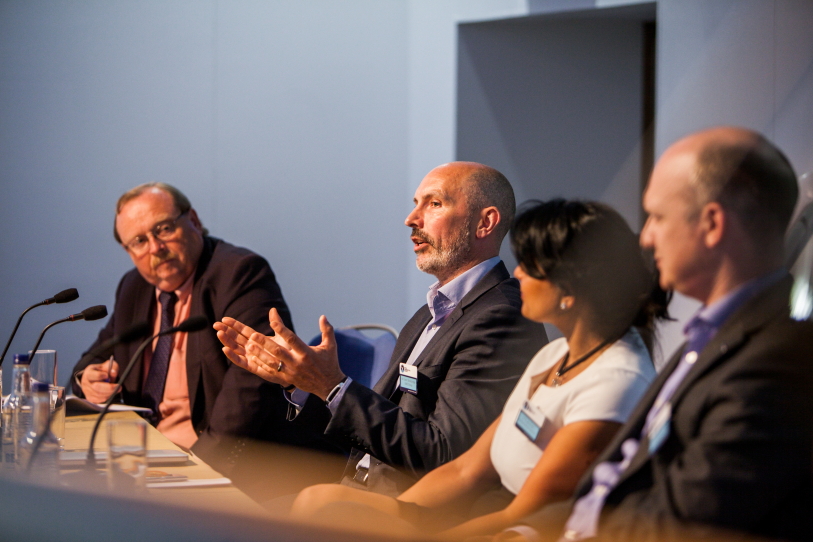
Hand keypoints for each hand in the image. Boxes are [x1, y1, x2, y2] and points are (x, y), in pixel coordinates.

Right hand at [79, 359, 119, 403]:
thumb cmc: (103, 371)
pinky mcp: (90, 398)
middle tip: (119, 386)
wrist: (98, 377)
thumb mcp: (108, 365)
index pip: (92, 375)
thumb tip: (114, 373)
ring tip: (116, 389)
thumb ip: (112, 367)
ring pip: (98, 395)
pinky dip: (107, 397)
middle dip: (110, 387)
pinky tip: (111, 393)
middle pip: (96, 387)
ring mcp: (86, 391)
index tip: (107, 375)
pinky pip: (99, 400)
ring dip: (110, 393)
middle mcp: (85, 382)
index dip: (100, 375)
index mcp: (88, 372)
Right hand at [214, 316, 288, 385]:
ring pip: (235, 348)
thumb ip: (277, 323)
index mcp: (256, 339)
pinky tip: (225, 349)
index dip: (233, 324)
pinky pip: (240, 361)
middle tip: (215, 324)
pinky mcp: (252, 366)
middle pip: (236, 338)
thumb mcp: (283, 335)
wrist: (293, 366)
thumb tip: (273, 309)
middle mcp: (251, 347)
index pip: (242, 330)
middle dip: (226, 331)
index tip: (224, 319)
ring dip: (227, 341)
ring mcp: (250, 357)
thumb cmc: (287, 351)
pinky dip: (232, 356)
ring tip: (219, 333)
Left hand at [215, 308, 344, 399]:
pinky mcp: (286, 380)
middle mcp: (297, 363)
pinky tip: (252, 359)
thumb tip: (323, 316)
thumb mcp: (330, 346)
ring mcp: (291, 373)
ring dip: (259, 354)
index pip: (292, 339)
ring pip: (272, 363)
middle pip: (278, 352)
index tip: (272, 321)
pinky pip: (271, 372)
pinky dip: (261, 366)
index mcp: (307, 353)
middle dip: (265, 343)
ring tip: (248, 346)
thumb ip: (327, 330)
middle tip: (252, 335)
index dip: (282, 330)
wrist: (329, 386)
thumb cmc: (329, 363)